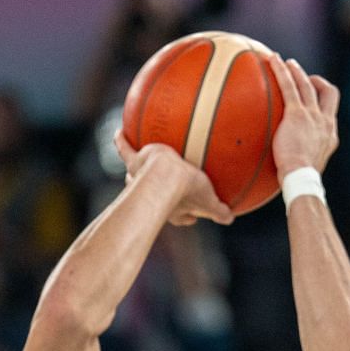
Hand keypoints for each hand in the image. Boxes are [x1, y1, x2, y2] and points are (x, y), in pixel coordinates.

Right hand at [115, 132, 235, 227]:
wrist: (165, 177)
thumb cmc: (186, 191)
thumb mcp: (208, 202)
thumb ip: (219, 211)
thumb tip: (230, 218)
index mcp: (172, 209)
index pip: (179, 216)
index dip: (185, 217)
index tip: (191, 217)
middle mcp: (150, 194)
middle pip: (153, 197)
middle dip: (155, 196)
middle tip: (161, 189)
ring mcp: (139, 178)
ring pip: (134, 177)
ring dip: (134, 174)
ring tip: (134, 163)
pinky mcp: (134, 162)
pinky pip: (124, 149)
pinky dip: (121, 141)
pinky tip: (119, 131)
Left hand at [266, 55, 340, 178]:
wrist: (301, 178)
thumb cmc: (299, 181)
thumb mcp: (306, 169)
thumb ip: (300, 162)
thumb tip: (286, 171)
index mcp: (330, 135)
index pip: (331, 112)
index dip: (323, 102)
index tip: (313, 99)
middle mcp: (325, 122)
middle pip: (327, 93)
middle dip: (316, 81)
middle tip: (302, 77)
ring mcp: (312, 116)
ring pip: (307, 85)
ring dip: (297, 71)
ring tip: (285, 62)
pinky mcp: (297, 113)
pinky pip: (289, 86)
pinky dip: (281, 71)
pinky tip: (272, 61)